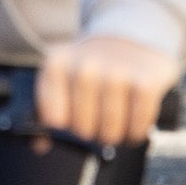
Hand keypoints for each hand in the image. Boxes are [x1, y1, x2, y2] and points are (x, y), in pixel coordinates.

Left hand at [35, 33, 176, 146]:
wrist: (132, 38)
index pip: (53, 119)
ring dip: (115, 138)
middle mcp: (85, 67)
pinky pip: (138, 123)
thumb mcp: (62, 77)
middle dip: (91, 135)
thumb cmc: (93, 68)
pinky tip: (134, 130)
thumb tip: (40, 146)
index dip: (64, 130)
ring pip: (110, 130)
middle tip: (98, 128)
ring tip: (116, 131)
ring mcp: (117, 73)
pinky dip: (136, 133)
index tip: (72, 126)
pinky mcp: (146, 81)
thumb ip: (46, 109)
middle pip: (82, 128)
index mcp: (56, 65)